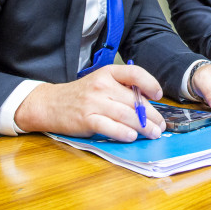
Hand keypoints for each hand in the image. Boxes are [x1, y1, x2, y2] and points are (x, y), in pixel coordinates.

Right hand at [14, 64, 165, 141]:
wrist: (50, 104)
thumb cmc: (81, 95)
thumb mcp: (100, 83)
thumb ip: (121, 89)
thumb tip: (148, 103)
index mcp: (108, 73)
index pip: (134, 73)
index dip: (150, 83)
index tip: (158, 95)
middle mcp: (102, 86)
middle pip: (133, 100)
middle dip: (151, 114)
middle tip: (161, 125)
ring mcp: (93, 103)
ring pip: (125, 114)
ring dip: (143, 126)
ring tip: (153, 133)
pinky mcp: (86, 119)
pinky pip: (109, 126)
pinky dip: (123, 132)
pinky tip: (132, 136)